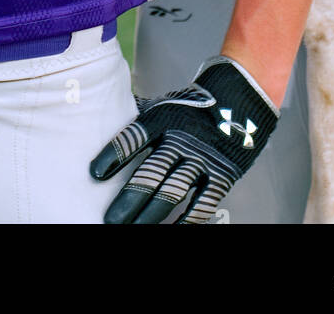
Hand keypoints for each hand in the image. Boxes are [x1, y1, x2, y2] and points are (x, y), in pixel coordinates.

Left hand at [90, 56, 277, 223]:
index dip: (114, 154)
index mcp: (162, 119)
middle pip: (151, 172)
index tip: (95, 173)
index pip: (134, 137)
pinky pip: (201, 205)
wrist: (238, 102)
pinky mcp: (220, 177)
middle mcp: (181, 139)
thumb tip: (99, 117)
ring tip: (132, 229)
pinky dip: (185, 222)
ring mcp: (201, 159)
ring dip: (150, 215)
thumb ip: (137, 117)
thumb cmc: (190, 109)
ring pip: (172, 192)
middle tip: (110, 219)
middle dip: (129, 198)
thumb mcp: (163, 105)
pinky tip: (170, 230)